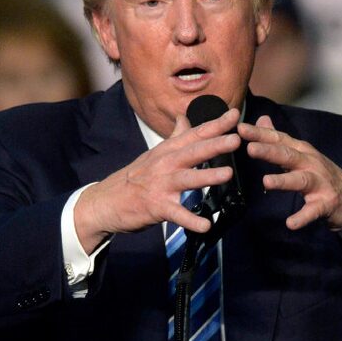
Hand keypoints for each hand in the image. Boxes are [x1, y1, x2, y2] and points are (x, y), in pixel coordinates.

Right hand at [74, 107, 240, 253]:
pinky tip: (206, 225)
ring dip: (207, 176)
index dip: (215, 124)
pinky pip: (177, 214)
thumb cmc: (134, 178)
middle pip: (193, 152)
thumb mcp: (154, 154)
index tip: (234, 114)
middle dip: (215, 145)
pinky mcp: (156, 207)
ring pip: (187, 179)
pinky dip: (191, 220)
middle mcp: (165, 164)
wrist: (105, 202)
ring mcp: (160, 185)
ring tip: (228, 174)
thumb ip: (174, 137)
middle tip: (236, 139)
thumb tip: (185, 117)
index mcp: (167, 151)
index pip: (194, 134)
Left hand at [239, 115, 341, 239]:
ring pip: (300, 180)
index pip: (279, 139)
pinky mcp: (326, 203)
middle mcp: (311, 163)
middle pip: (288, 155)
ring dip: (284, 181)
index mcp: (302, 152)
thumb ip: (280, 139)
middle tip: (249, 148)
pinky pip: (313, 211)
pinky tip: (290, 223)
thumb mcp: (302, 154)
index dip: (260, 134)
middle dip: (269, 151)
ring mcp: (320, 183)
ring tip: (266, 181)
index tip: (240, 128)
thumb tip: (262, 119)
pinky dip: (302, 217)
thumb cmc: (322, 175)